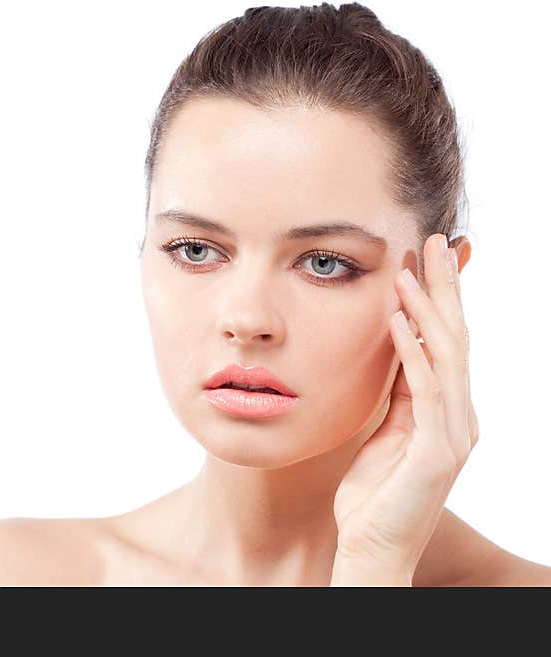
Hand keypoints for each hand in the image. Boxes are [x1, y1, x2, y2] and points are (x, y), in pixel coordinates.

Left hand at [330, 233, 479, 584]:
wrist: (371, 548)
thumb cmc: (373, 495)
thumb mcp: (386, 432)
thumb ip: (398, 395)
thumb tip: (398, 349)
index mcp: (447, 411)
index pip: (447, 342)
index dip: (439, 298)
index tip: (426, 257)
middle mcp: (459, 417)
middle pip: (455, 339)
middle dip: (445, 289)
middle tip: (432, 242)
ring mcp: (452, 435)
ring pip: (447, 358)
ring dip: (428, 310)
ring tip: (410, 271)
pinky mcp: (436, 453)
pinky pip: (427, 392)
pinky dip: (414, 352)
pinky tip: (398, 321)